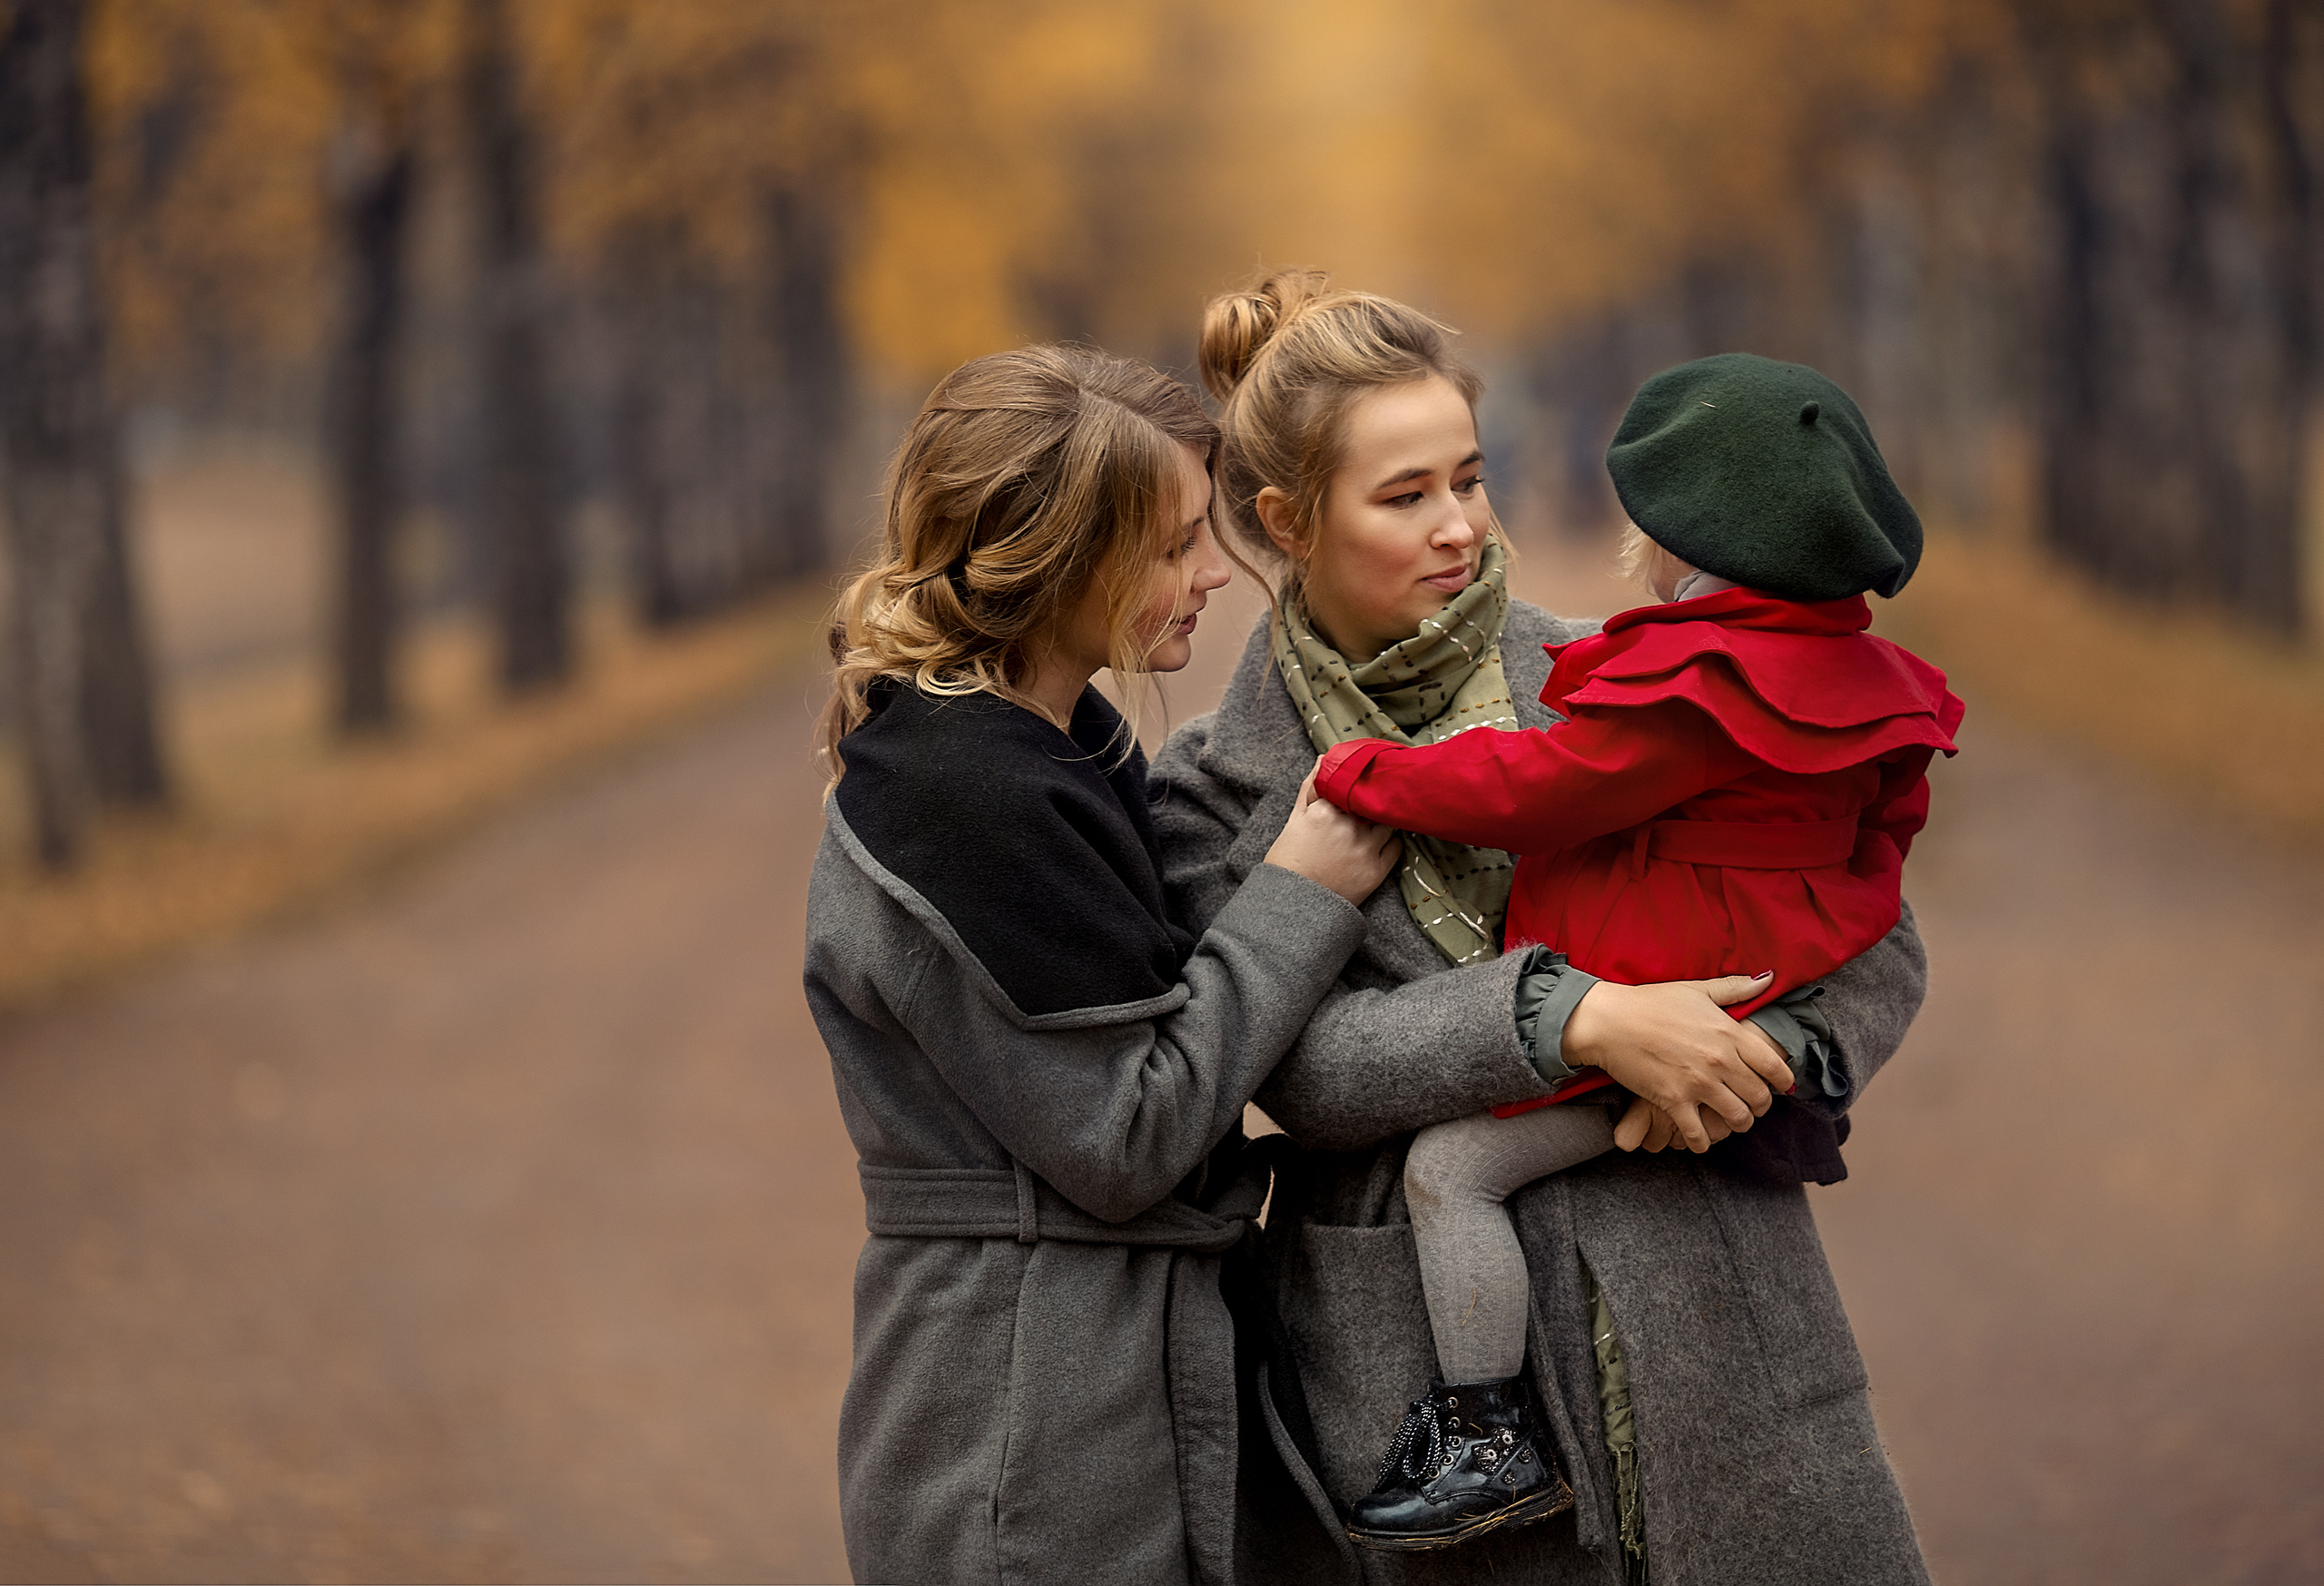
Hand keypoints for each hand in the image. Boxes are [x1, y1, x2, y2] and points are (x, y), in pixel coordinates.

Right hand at [1263, 768, 1401, 905]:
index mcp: (1325, 810)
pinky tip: (1380, 842)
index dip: (1359, 783)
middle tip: (1377, 798)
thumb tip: (1323, 759)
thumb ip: (1311, 787)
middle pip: (1374, 800)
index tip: (1362, 783)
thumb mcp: (1295, 819)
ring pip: (1389, 820)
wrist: (1293, 905)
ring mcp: (1365, 848)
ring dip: (1385, 819)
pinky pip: (1397, 846)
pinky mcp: (1377, 870)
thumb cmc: (1289, 860)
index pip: (1353, 783)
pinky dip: (1392, 841)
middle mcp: (1349, 826)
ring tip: (1377, 822)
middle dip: (1375, 798)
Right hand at [1565, 974, 1795, 1151]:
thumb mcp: (1697, 990)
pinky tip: (1701, 1139)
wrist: (1609, 1021)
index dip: (1782, 1081)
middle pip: (1760, 1097)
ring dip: (1738, 1125)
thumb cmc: (1651, 1002)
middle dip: (1761, 1106)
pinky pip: (1699, 1134)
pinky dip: (1703, 1142)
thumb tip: (1769, 978)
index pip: (1774, 1065)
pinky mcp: (1673, 1101)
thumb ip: (1736, 988)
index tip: (1778, 1086)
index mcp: (1728, 1033)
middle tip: (1752, 1105)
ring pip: (1737, 1119)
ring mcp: (1697, 1083)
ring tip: (1730, 1121)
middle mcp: (1719, 1060)